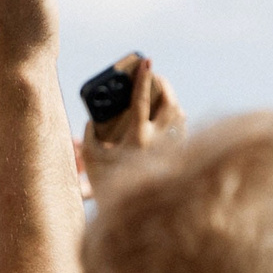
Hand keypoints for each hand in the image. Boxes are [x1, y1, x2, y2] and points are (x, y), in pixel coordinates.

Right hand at [81, 56, 185, 200]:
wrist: (130, 211)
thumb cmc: (107, 184)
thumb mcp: (90, 157)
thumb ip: (89, 135)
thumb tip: (93, 119)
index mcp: (137, 137)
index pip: (142, 100)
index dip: (143, 78)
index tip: (146, 62)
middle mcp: (159, 141)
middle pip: (169, 102)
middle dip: (163, 84)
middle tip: (153, 76)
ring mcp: (172, 149)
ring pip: (180, 114)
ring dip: (171, 99)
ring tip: (161, 92)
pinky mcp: (177, 156)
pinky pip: (183, 129)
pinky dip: (178, 117)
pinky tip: (172, 112)